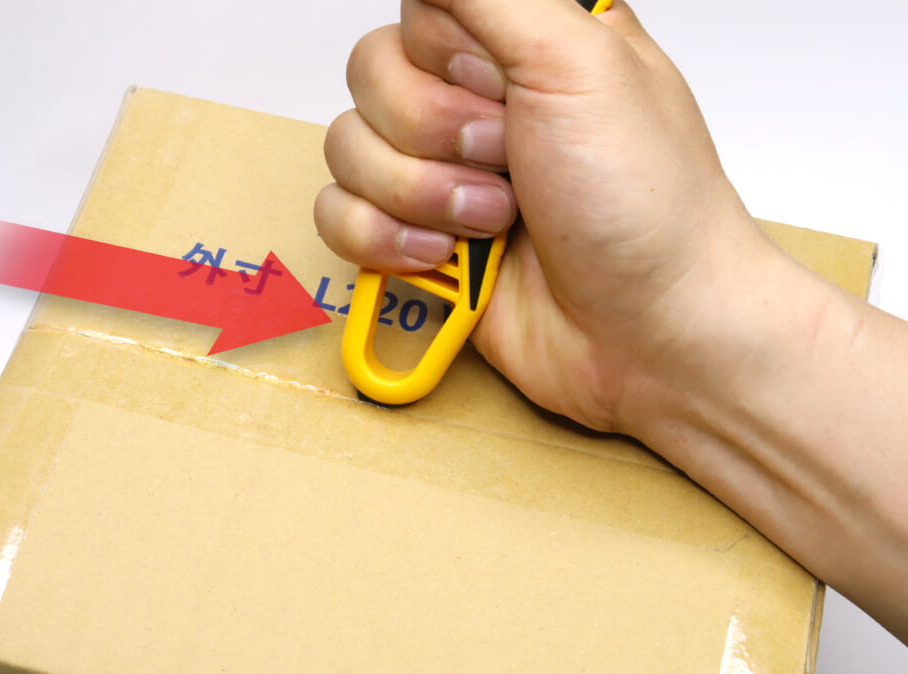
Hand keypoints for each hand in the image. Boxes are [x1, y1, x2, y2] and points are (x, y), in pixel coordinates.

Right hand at [315, 0, 775, 431]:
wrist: (648, 330)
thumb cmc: (644, 204)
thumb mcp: (579, 60)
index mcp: (522, 39)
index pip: (420, 9)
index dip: (445, 54)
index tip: (499, 85)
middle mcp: (476, 101)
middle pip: (371, 75)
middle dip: (435, 132)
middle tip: (508, 159)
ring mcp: (441, 173)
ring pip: (346, 148)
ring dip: (419, 194)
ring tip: (492, 221)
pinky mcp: (414, 239)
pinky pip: (336, 217)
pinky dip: (385, 241)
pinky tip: (445, 256)